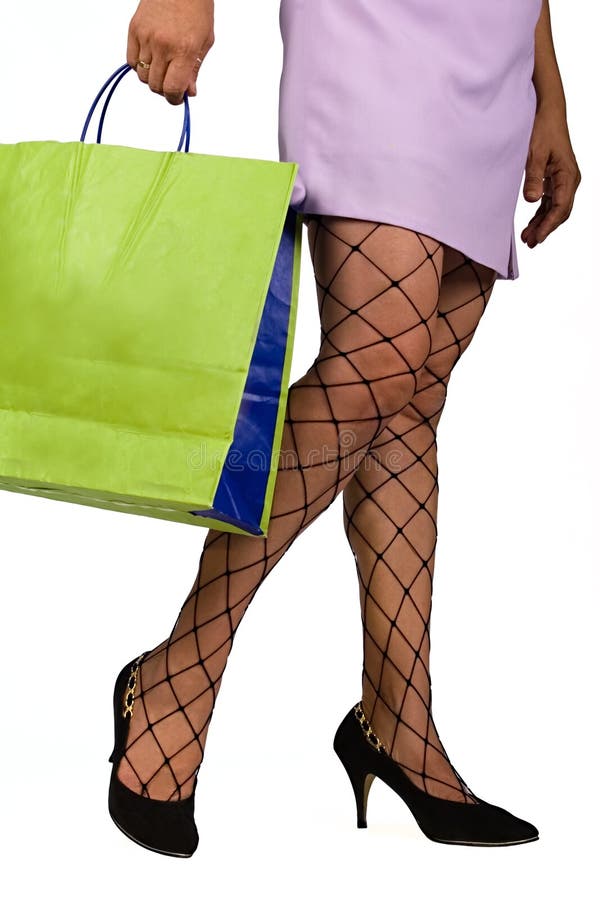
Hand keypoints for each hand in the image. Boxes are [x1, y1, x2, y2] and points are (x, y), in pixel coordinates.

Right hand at [126, 0, 214, 104]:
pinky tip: (151, 59)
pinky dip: (139, 66)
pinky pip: (131, 61)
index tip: (177, 97)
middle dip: (164, 89)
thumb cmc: (196, 10)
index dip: (175, 98)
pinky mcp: (134, 29)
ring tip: (162, 67)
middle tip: (171, 82)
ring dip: (152, 78)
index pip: (172, 88)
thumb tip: (188, 93)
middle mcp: (163, 46)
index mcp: (184, 51)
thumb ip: (195, 71)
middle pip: (155, 86)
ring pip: (142, 76)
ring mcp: (146, 37)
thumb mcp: (204, 43)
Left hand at [521, 103, 581, 247]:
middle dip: (545, 229)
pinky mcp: (555, 180)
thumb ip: (534, 177)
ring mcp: (563, 181)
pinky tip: (531, 225)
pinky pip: (550, 202)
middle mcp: (570, 180)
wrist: (547, 113)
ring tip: (527, 239)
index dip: (549, 225)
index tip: (537, 238)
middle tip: (529, 243)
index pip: (561, 207)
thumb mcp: (535, 153)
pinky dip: (541, 215)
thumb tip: (532, 200)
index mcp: (568, 175)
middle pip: (560, 212)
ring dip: (542, 224)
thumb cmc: (543, 129)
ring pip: (555, 209)